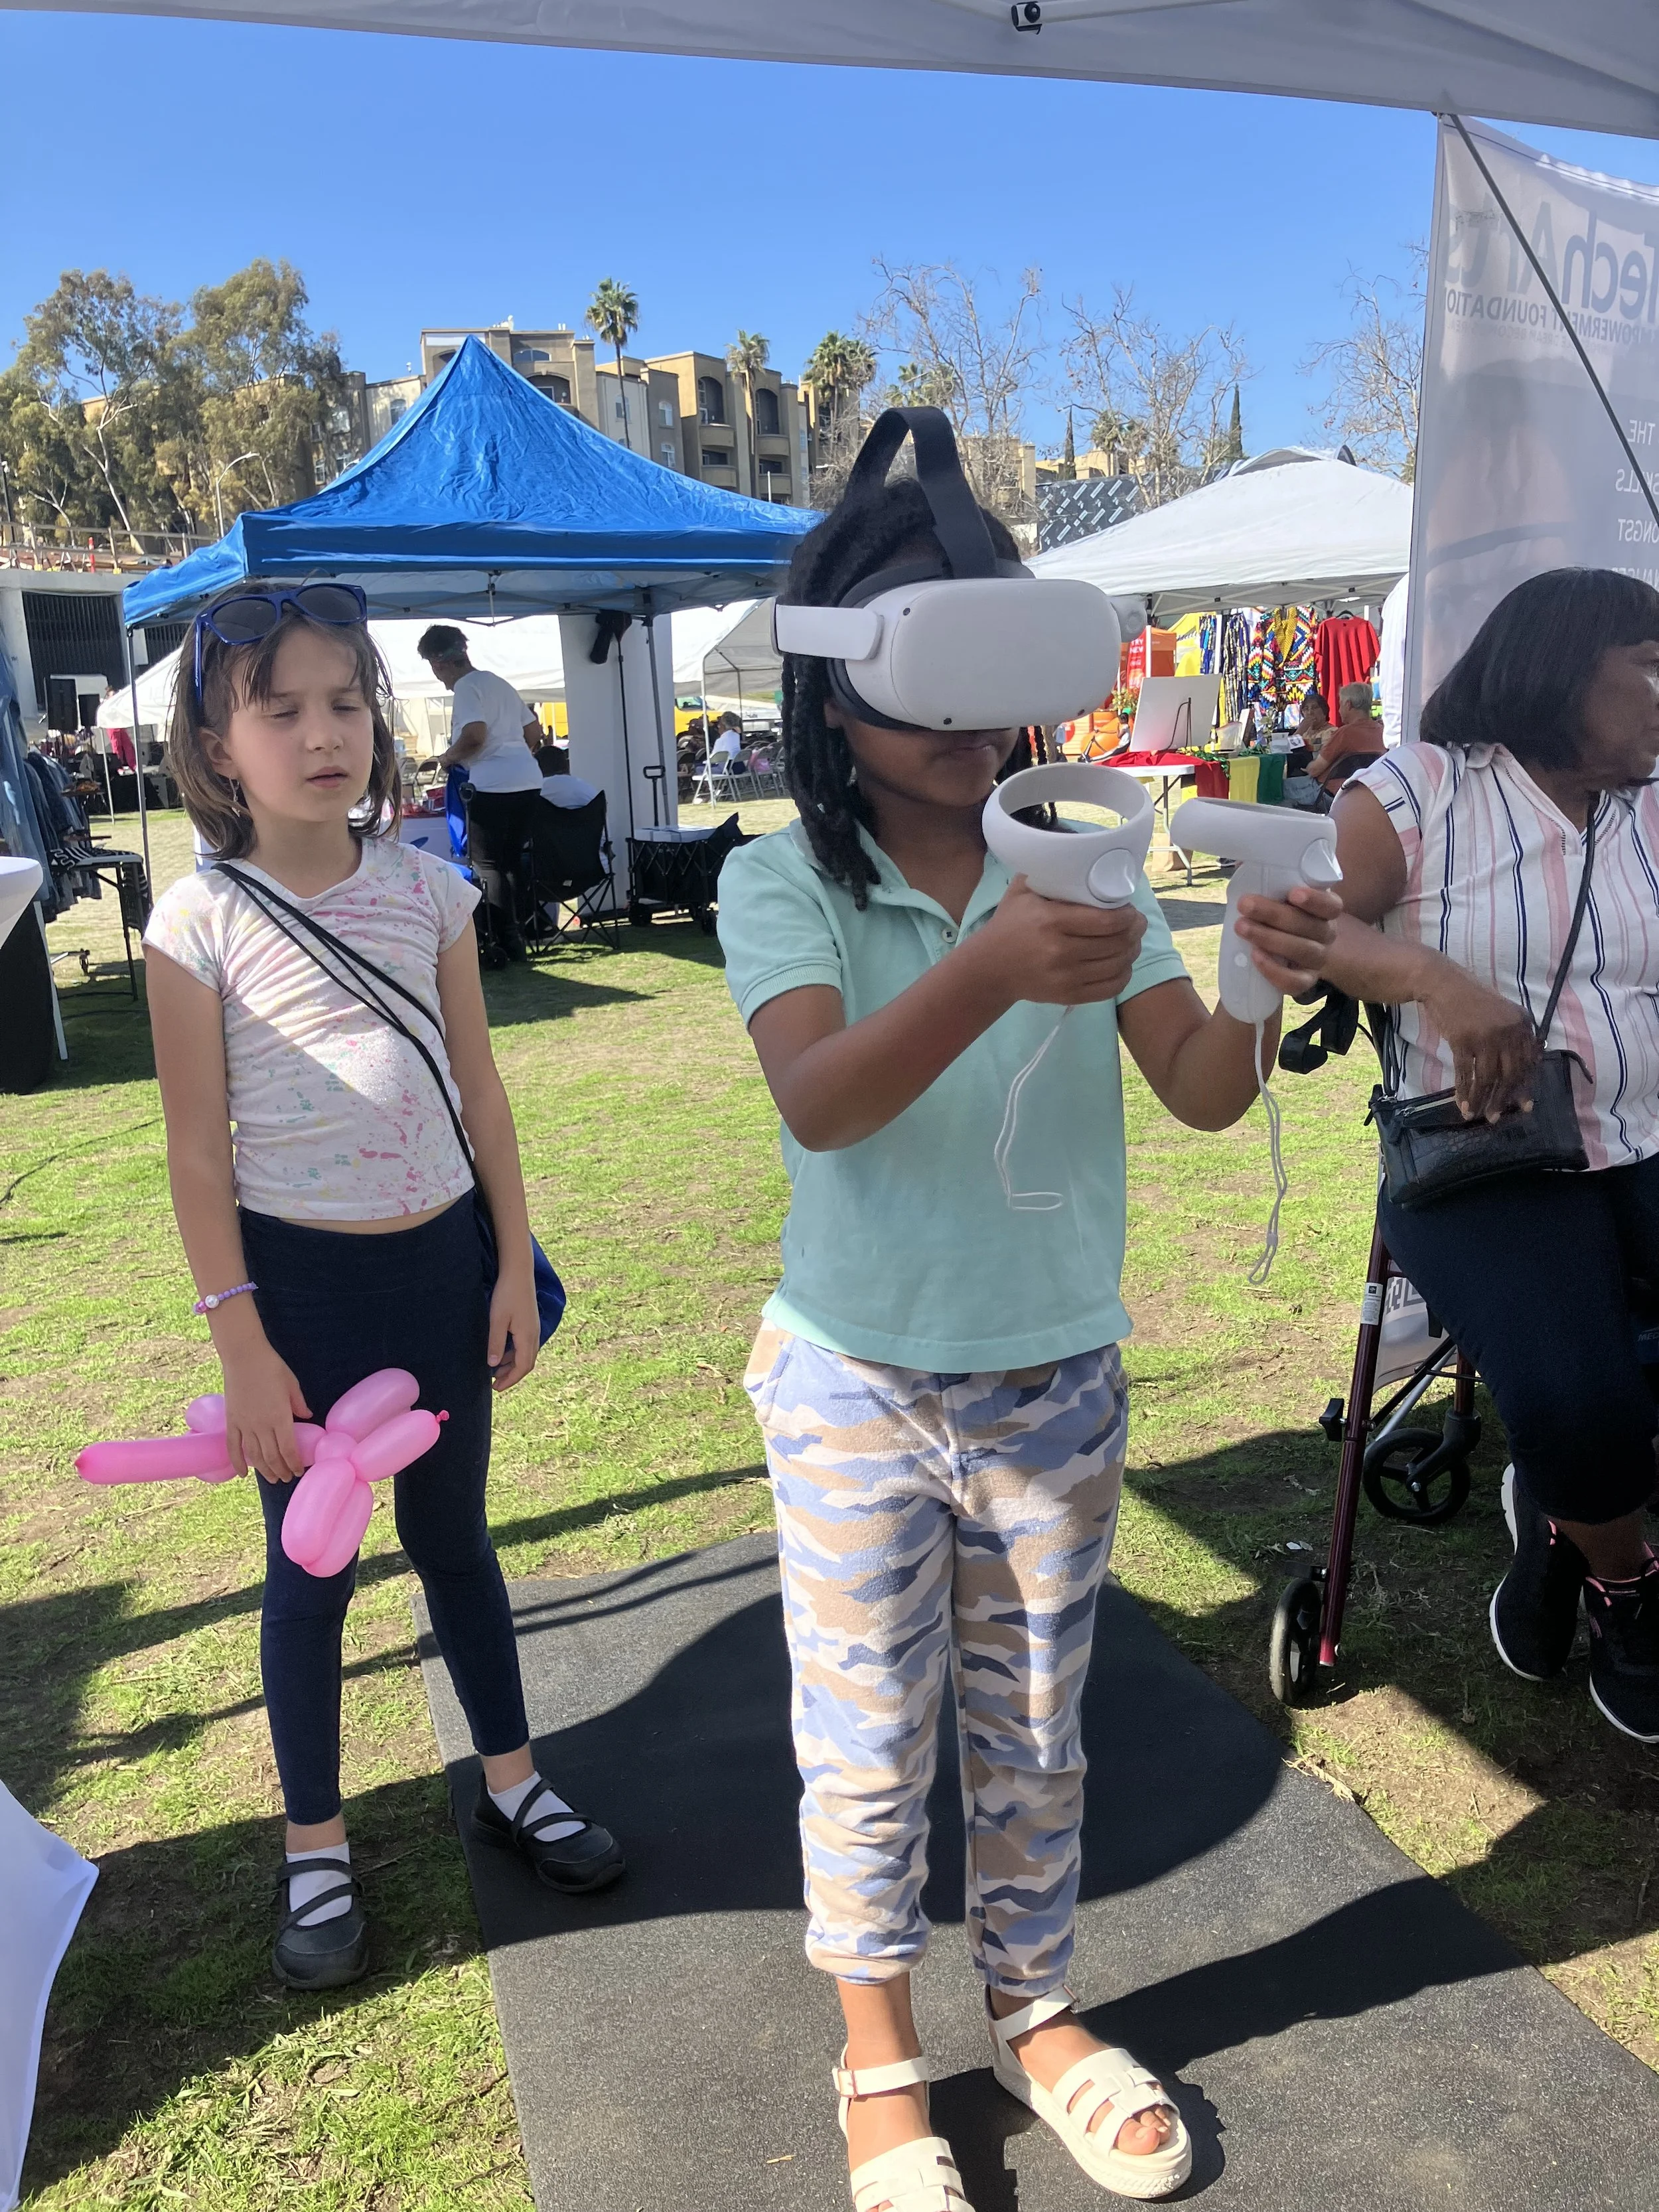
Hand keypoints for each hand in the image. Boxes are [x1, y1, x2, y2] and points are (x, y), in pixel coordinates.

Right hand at [221, 1344, 311, 1482]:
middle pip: (272, 1457)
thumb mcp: (292, 1384)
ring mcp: (245, 1424)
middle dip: (282, 1470)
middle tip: (288, 1478)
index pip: (288, 1450)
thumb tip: (307, 1416)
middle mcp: (262, 1425)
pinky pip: (233, 1446)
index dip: (294, 1463)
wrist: (243, 1356)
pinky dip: (237, 1462)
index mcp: (280, 1417)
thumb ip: (299, 1404)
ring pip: (255, 1456)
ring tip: (273, 1479)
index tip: (299, 1471)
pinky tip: (243, 1474)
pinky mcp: (232, 1421)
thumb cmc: (271, 1367)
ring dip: (264, 1470)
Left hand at [487, 1266, 539, 1390]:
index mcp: (527, 1337)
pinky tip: (503, 1351)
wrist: (519, 1272)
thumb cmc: (507, 1294)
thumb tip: (493, 1364)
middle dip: (512, 1375)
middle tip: (496, 1384)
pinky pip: (525, 1345)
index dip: (510, 1380)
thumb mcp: (497, 1320)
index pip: (522, 1367)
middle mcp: (534, 1335)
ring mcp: (534, 1328)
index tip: (497, 1388)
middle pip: (527, 1363)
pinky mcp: (530, 1322)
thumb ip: (496, 1342)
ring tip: (496, 1370)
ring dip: (513, 1365)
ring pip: (526, 1354)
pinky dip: (515, 1353)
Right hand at [974, 875, 1148, 1005]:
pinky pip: (1110, 988)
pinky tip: (1122, 964)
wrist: (988, 969)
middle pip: (1117, 943)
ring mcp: (1065, 977)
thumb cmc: (1009, 924)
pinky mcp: (1068, 996)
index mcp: (1051, 921)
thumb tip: (1079, 850)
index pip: (1106, 921)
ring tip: (1132, 940)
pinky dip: (1123, 975)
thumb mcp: (1021, 891)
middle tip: (1137, 922)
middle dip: (1135, 931)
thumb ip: (1048, 871)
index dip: (1128, 915)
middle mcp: (1059, 951)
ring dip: (1132, 951)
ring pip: (1118, 965)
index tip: (1131, 909)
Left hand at [1233, 884, 1343, 994]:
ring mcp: (1318, 959)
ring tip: (1242, 927)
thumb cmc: (1281, 913)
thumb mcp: (1279, 894)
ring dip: (1270, 938)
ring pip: (1302, 951)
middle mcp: (1326, 934)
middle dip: (1274, 914)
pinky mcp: (1306, 981)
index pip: (1331, 905)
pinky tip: (1255, 957)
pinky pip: (1296, 983)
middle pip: (1309, 926)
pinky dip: (1275, 971)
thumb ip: (1269, 877)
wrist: (1288, 949)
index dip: (1315, 900)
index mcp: (1326, 910)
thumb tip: (1244, 859)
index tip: (1293, 893)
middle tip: (1245, 904)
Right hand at [1423, 969, 1539, 1121]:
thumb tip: (1520, 1073)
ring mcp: (1485, 1035)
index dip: (1525, 1087)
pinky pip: (1465, 1073)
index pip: (1527, 1062)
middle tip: (1495, 1117)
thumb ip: (1514, 1038)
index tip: (1523, 1107)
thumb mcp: (1501, 1015)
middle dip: (1502, 1099)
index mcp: (1522, 1023)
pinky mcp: (1462, 1040)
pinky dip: (1463, 1091)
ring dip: (1481, 1099)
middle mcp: (1508, 1030)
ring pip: (1487, 1077)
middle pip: (1509, 1073)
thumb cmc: (1472, 1002)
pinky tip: (1462, 1104)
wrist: (1443, 984)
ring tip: (1476, 1115)